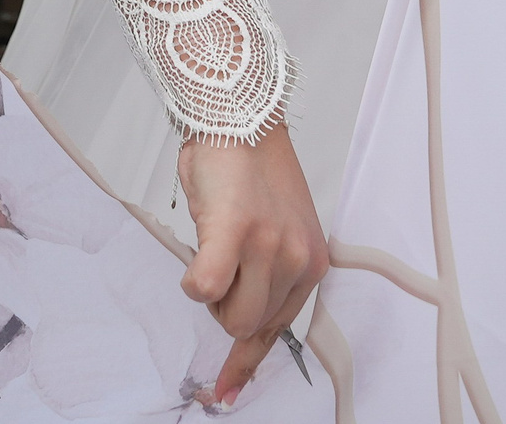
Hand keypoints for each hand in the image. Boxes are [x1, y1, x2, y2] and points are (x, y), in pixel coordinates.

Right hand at [178, 124, 327, 405]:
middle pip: (249, 327)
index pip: (278, 331)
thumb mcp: (272, 229)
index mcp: (310, 261)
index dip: (246, 363)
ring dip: (210, 290)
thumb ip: (263, 274)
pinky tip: (196, 255)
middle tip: (219, 262)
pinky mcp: (237, 231)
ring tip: (213, 245)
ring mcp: (271, 246)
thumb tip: (233, 315)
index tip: (225, 393)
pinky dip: (194, 279)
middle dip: (223, 305)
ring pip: (228, 313)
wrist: (237, 113)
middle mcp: (298, 258)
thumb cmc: (245, 168)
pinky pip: (207, 286)